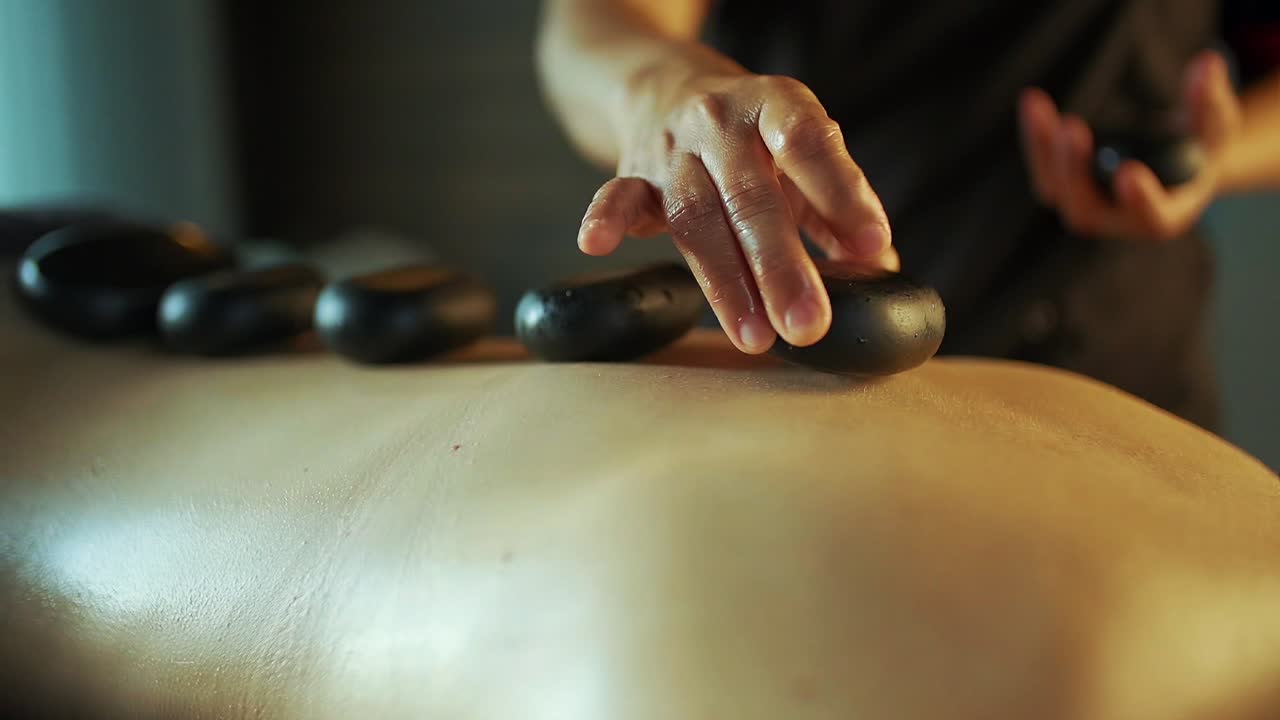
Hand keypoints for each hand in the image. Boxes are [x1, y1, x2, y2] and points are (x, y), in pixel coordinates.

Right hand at [576, 70, 896, 353]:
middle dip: (780, 266)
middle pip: (751, 197)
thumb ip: (838, 208)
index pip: (809, 144)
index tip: (873, 247)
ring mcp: (673, 150)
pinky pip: (616, 195)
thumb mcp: (802, 153)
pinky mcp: (633, 174)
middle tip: (808, 325)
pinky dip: (606, 218)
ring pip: (695, 217)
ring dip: (725, 283)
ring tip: (756, 338)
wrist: (666, 86)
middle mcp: (721, 121)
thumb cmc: (754, 138)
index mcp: (775, 105)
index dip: (843, 194)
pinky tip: (596, 243)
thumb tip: (880, 273)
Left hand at [1018, 50, 1242, 240]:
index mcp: (1166, 215)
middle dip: (1075, 171)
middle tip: (1073, 128)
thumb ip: (1208, 101)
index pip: (1151, 218)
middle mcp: (1119, 220)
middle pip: (1085, 210)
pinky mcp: (1066, 186)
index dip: (1140, 199)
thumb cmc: (1200, 145)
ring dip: (1044, 148)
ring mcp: (1087, 205)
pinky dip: (1037, 135)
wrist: (1174, 159)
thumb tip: (1207, 62)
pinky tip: (1033, 100)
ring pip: (1054, 189)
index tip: (1129, 170)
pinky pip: (1044, 166)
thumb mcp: (1214, 124)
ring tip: (1037, 104)